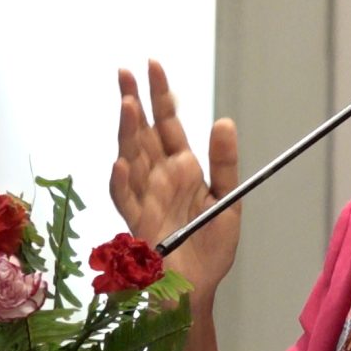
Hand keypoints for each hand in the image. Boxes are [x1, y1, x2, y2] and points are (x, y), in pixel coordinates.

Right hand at [109, 60, 240, 303]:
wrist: (200, 287)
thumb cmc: (210, 244)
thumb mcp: (228, 197)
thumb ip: (225, 161)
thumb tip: (224, 122)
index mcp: (181, 167)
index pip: (167, 122)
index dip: (160, 94)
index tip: (152, 64)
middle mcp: (159, 177)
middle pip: (142, 133)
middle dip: (133, 101)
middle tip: (124, 72)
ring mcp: (146, 198)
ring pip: (131, 158)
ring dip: (126, 132)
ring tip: (127, 104)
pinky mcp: (139, 223)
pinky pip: (126, 199)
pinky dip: (121, 181)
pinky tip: (121, 162)